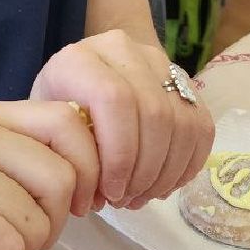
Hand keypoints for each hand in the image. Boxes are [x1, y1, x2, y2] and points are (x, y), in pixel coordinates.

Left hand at [30, 29, 213, 210]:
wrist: (82, 74)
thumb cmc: (57, 108)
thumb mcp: (48, 126)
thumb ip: (69, 154)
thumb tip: (97, 198)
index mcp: (79, 59)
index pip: (113, 99)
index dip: (119, 153)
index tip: (111, 191)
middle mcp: (121, 49)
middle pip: (154, 112)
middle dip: (145, 170)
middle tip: (128, 199)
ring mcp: (156, 61)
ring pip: (183, 121)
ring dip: (167, 172)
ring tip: (143, 195)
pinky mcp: (183, 79)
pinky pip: (201, 125)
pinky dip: (188, 163)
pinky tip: (165, 184)